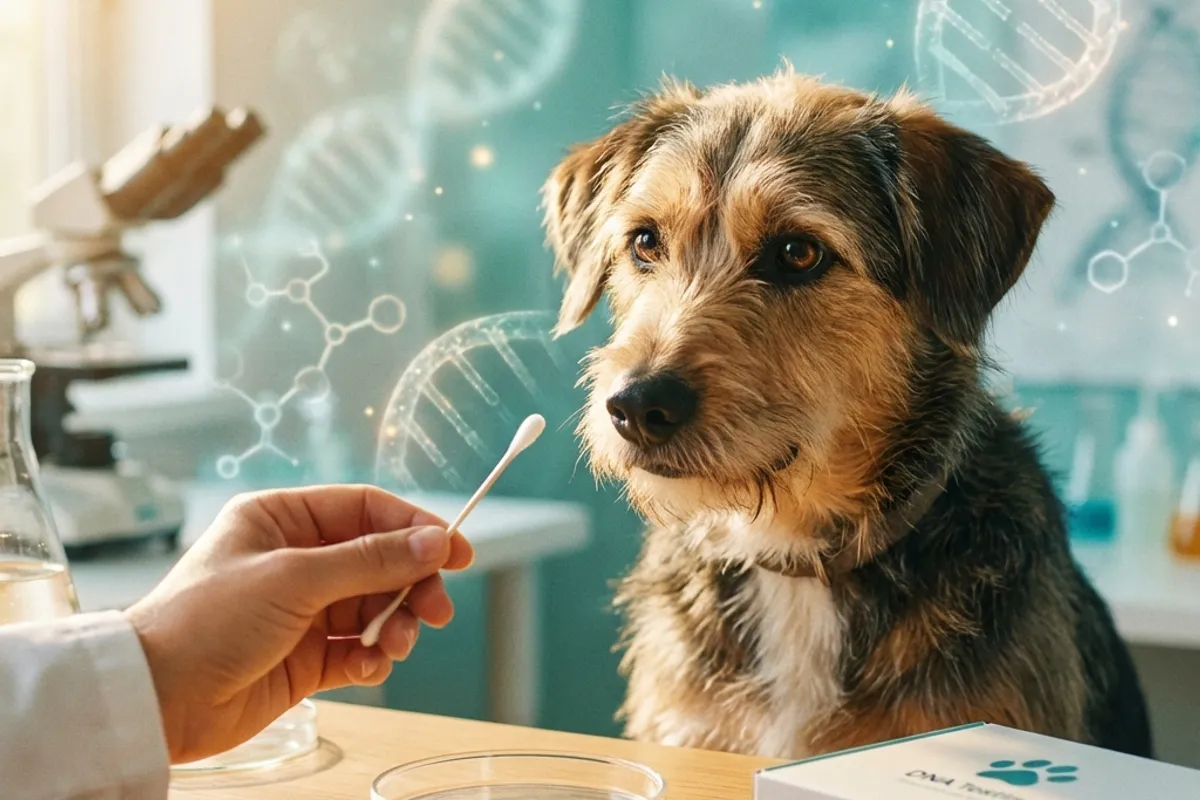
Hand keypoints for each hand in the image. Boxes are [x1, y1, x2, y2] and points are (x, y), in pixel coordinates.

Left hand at [124, 484, 472, 763]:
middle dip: (411, 585)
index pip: (365, 511)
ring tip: (395, 645)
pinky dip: (371, 659)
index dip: (414, 528)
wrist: (157, 699)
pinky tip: (366, 668)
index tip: (456, 550)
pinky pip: (358, 650)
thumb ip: (370, 560)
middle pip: (379, 561)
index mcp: (281, 519)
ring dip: (394, 626)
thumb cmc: (204, 621)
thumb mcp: (294, 577)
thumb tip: (433, 543)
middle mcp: (294, 560)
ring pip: (374, 608)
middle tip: (437, 608)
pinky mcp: (304, 657)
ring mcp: (300, 610)